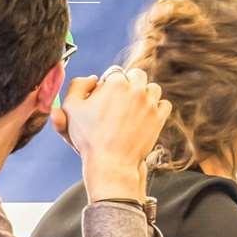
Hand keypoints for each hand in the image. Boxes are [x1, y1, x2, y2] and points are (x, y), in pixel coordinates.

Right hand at [63, 68, 170, 201]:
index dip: (109, 84)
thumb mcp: (71, 109)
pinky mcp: (159, 117)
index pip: (115, 73)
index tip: (105, 98)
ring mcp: (150, 103)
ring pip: (153, 88)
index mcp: (115, 82)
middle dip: (129, 84)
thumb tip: (93, 78)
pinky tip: (146, 117)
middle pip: (136, 75)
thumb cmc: (89, 138)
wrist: (111, 163)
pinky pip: (165, 104)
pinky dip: (157, 108)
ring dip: (145, 94)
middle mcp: (136, 89)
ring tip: (134, 109)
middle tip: (120, 102)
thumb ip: (77, 86)